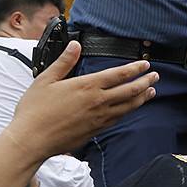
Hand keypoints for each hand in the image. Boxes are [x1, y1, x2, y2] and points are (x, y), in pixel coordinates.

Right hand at [5, 41, 158, 159]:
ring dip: (142, 97)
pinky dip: (129, 111)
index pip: (119, 74)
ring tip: (151, 91)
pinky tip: (132, 108)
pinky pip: (119, 118)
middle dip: (145, 81)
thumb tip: (75, 45)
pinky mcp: (96, 130)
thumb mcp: (45, 80)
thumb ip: (64, 62)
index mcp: (87, 86)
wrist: (31, 140)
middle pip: (130, 90)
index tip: (145, 64)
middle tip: (155, 76)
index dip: (135, 68)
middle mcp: (98, 101)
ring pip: (128, 106)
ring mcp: (99, 117)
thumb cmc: (35, 111)